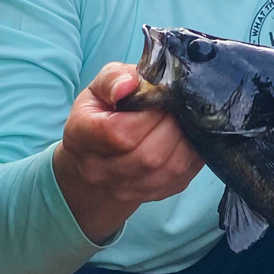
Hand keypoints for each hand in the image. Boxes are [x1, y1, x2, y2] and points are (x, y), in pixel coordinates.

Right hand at [54, 64, 202, 243]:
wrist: (98, 159)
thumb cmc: (100, 115)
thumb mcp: (98, 89)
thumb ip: (113, 79)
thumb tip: (131, 84)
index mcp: (81, 137)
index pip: (118, 133)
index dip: (148, 113)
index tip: (159, 94)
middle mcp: (99, 171)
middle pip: (148, 154)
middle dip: (171, 125)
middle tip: (178, 104)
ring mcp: (126, 189)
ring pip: (170, 168)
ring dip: (185, 139)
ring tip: (184, 118)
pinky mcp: (154, 195)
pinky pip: (184, 176)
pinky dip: (192, 153)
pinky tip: (188, 135)